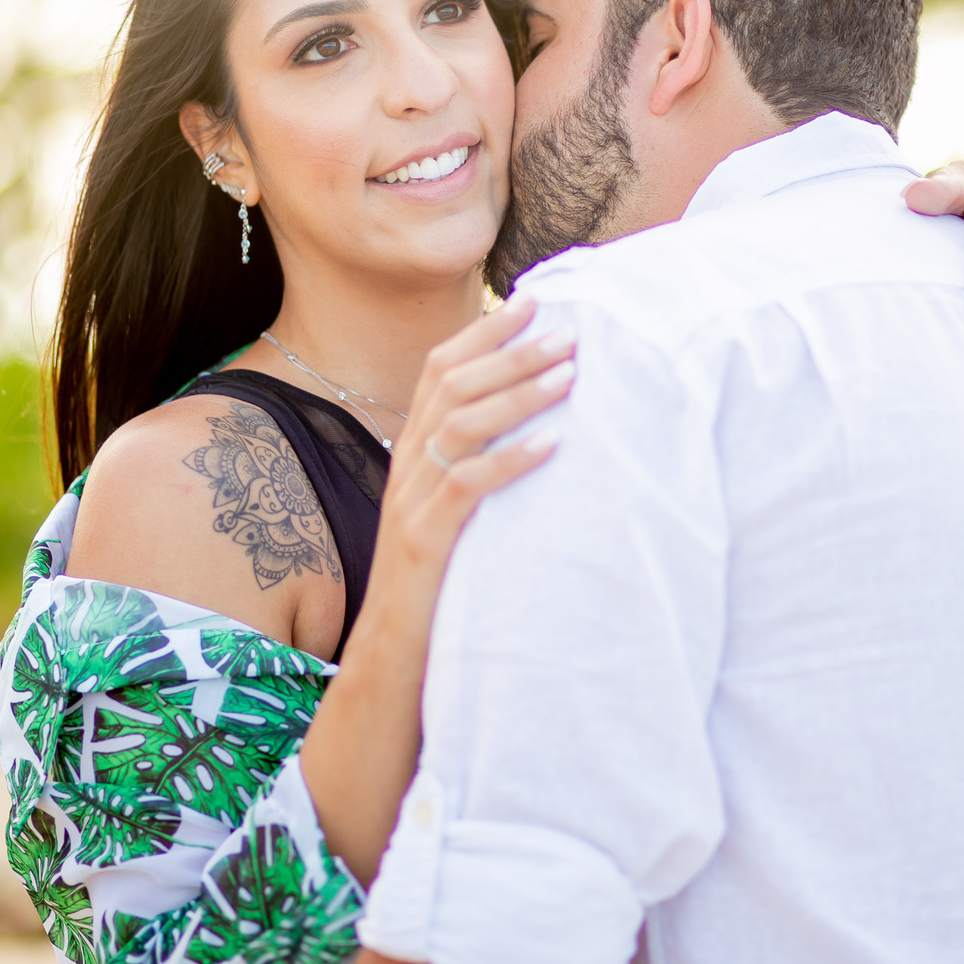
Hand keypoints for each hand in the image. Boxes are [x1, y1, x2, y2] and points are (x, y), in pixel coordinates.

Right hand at [300, 292, 573, 884]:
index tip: (533, 301)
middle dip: (513, 352)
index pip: (439, 369)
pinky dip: (510, 459)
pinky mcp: (425, 544)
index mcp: (411, 452)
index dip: (484, 332)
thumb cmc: (436, 584)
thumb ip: (471, 465)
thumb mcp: (450, 512)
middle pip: (451, 384)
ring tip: (571, 374)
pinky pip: (466, 488)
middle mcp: (405, 467)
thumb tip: (525, 420)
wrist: (391, 662)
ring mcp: (410, 503)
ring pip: (460, 425)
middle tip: (570, 332)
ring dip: (518, 394)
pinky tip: (551, 444)